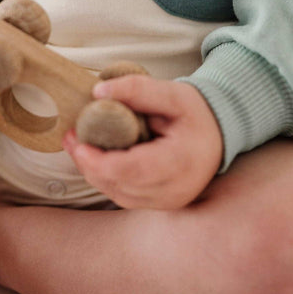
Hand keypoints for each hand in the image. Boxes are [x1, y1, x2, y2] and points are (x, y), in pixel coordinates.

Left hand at [63, 75, 223, 209]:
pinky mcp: (163, 204)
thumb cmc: (197, 112)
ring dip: (95, 172)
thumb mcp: (173, 92)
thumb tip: (98, 92)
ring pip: (119, 194)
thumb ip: (137, 89)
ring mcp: (169, 201)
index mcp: (181, 161)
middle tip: (71, 138)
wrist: (221, 132)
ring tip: (79, 145)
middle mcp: (176, 189)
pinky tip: (98, 158)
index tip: (78, 140)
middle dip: (90, 164)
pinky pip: (126, 196)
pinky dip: (108, 179)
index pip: (131, 170)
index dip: (98, 160)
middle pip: (120, 185)